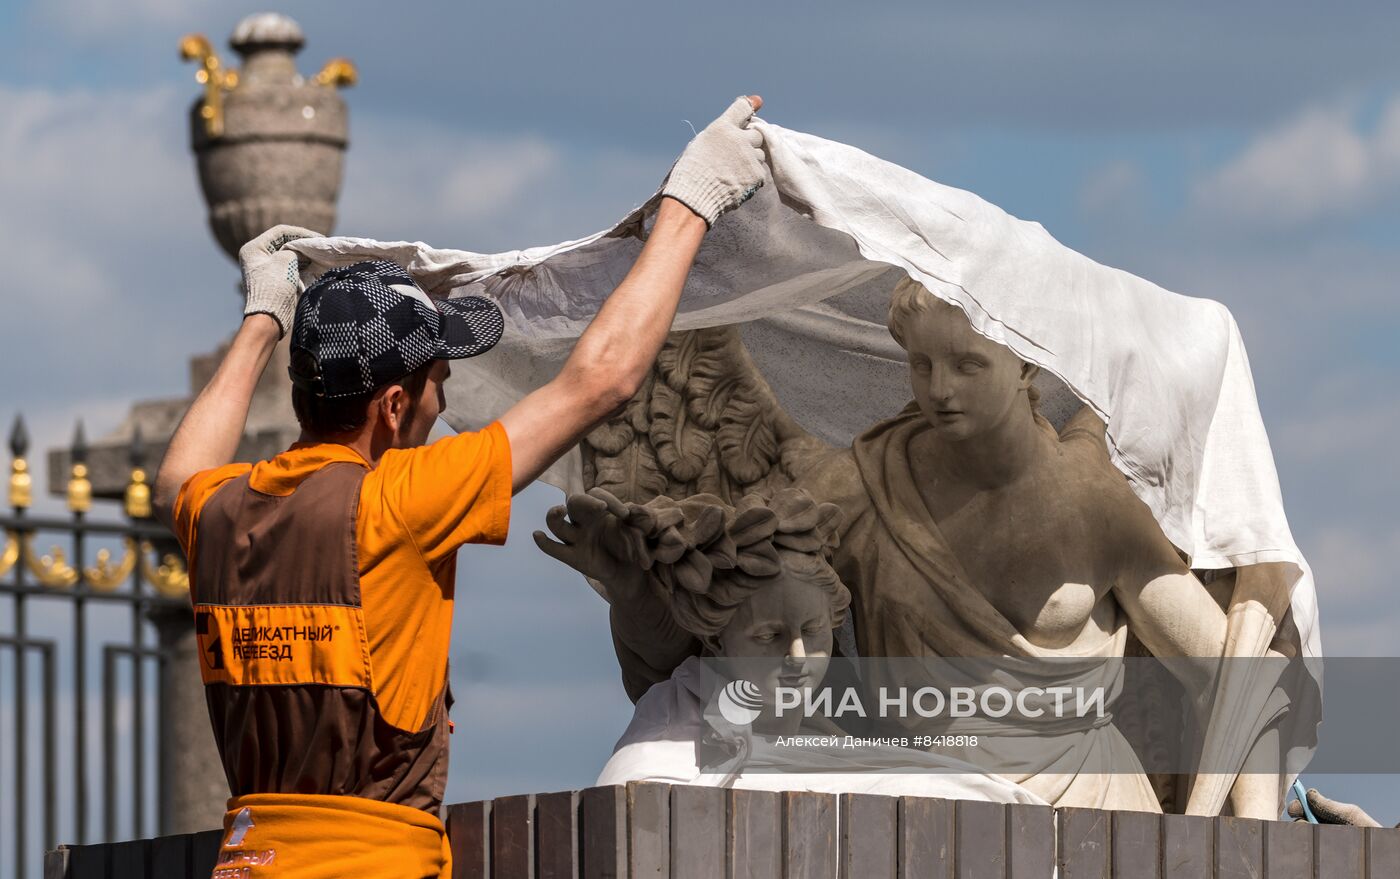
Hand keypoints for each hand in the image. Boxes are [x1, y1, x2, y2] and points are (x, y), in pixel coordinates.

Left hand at [239, 224, 317, 337]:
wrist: (269, 317)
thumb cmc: (275, 287)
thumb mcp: (286, 260)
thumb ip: (295, 250)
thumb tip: (302, 251)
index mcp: (254, 248)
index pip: (280, 232)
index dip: (301, 233)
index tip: (319, 238)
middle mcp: (257, 257)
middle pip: (283, 243)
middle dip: (302, 244)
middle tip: (320, 246)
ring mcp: (264, 269)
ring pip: (287, 255)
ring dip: (303, 255)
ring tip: (319, 256)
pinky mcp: (273, 281)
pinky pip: (288, 267)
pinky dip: (301, 265)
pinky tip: (313, 266)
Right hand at [533, 491, 648, 600]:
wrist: (636, 575)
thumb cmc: (637, 547)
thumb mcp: (643, 531)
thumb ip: (640, 519)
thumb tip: (632, 511)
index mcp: (602, 510)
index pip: (597, 494)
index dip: (609, 500)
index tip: (625, 514)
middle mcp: (587, 521)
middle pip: (574, 502)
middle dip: (585, 501)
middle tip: (601, 508)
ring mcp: (578, 539)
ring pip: (557, 524)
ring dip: (555, 516)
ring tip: (560, 511)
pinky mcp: (574, 558)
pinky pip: (555, 549)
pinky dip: (544, 543)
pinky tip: (538, 535)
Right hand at [661, 95, 766, 227]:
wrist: (694, 197)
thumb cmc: (691, 171)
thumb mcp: (700, 143)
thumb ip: (720, 134)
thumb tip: (736, 129)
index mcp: (722, 127)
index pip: (742, 108)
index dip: (749, 105)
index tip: (756, 102)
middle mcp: (739, 138)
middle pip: (756, 134)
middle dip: (750, 142)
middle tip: (737, 154)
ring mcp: (749, 157)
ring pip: (759, 154)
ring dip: (751, 160)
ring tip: (734, 171)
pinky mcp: (756, 175)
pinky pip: (760, 172)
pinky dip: (751, 177)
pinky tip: (737, 182)